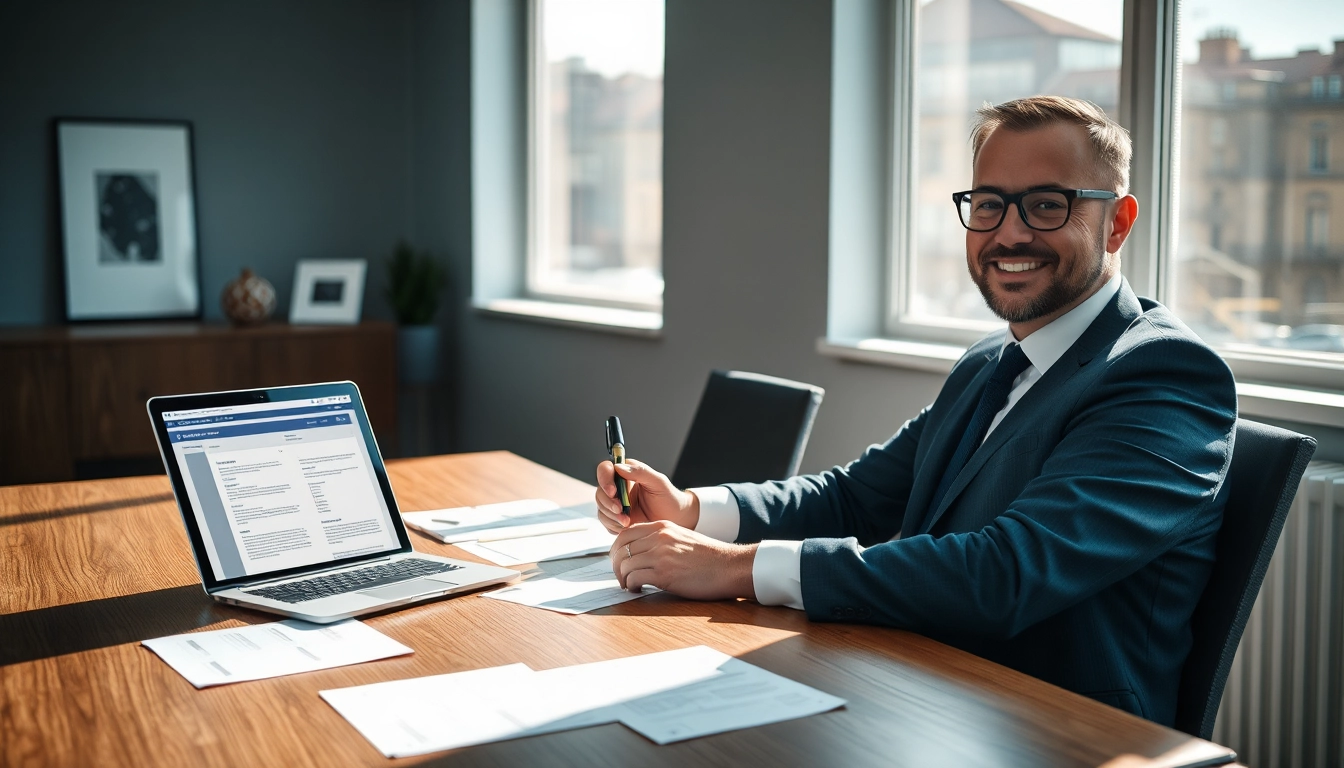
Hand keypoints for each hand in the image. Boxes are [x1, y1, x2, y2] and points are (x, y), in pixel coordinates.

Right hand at [594, 458, 698, 532]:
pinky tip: (626, 527)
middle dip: (608, 502)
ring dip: (611, 516)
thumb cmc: (669, 498)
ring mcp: (616, 504)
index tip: (613, 492)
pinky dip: (613, 525)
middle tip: (621, 511)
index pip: (605, 469)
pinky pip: (605, 521)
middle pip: (600, 491)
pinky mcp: (616, 519)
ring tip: (627, 522)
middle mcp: (618, 487)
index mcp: (626, 473)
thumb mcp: (658, 482)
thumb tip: (619, 467)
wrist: (676, 519)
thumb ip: (641, 472)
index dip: (605, 479)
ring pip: (601, 507)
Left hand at [611, 520, 756, 599]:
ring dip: (622, 578)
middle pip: (620, 548)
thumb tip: (640, 552)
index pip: (625, 533)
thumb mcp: (681, 538)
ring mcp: (660, 555)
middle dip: (615, 564)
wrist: (729, 566)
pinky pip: (634, 578)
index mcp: (662, 527)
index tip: (618, 560)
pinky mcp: (664, 574)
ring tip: (629, 585)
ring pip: (624, 564)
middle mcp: (658, 537)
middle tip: (620, 576)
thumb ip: (661, 540)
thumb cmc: (708, 557)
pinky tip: (638, 589)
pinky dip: (631, 586)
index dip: (616, 549)